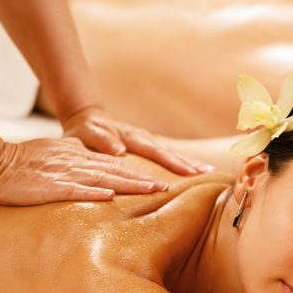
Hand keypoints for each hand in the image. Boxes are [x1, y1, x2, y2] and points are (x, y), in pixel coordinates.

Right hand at [0, 137, 168, 205]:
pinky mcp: (50, 186)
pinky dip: (92, 193)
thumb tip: (95, 160)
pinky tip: (110, 196)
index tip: (158, 180)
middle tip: (166, 187)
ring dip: (128, 185)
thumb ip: (78, 155)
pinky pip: (74, 190)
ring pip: (103, 178)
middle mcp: (78, 162)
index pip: (115, 164)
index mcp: (80, 156)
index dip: (138, 172)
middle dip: (143, 179)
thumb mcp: (57, 152)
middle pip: (117, 170)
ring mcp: (65, 174)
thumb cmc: (26, 159)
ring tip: (151, 191)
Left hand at [62, 107, 210, 175]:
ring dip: (189, 160)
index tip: (188, 173)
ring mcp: (147, 139)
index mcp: (131, 135)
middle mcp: (143, 136)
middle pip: (169, 151)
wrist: (87, 118)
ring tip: (208, 171)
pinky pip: (167, 153)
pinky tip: (194, 168)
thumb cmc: (84, 130)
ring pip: (171, 151)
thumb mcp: (86, 133)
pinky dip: (181, 160)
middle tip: (207, 173)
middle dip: (188, 162)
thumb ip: (101, 140)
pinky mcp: (148, 144)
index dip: (172, 162)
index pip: (155, 151)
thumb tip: (120, 151)